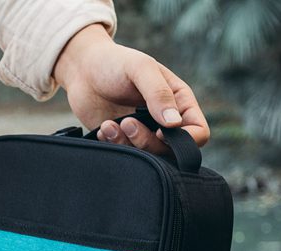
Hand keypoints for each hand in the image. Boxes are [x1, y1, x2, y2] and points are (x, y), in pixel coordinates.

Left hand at [53, 24, 208, 154]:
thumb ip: (158, 94)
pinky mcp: (123, 141)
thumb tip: (174, 123)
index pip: (198, 132)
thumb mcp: (140, 69)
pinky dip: (114, 145)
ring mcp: (144, 133)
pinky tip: (104, 128)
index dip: (184, 139)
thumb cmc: (115, 62)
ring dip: (127, 144)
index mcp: (179, 102)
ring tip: (109, 125)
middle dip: (148, 142)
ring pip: (148, 157)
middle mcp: (165, 121)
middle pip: (172, 151)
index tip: (160, 131)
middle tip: (127, 123)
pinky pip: (126, 156)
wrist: (82, 69)